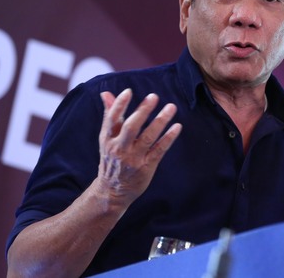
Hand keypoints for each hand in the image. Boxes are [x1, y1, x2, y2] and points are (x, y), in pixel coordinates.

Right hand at [96, 89, 181, 207]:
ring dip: (160, 121)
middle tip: (154, 96)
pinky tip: (177, 126)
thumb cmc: (111, 158)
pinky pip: (159, 150)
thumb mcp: (106, 138)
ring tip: (171, 107)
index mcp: (107, 139)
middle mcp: (119, 148)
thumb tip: (106, 93)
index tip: (129, 91)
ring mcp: (133, 158)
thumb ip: (109, 115)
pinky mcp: (146, 166)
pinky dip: (168, 138)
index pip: (112, 119)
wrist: (112, 191)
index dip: (119, 105)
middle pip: (131, 127)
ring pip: (148, 137)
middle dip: (142, 111)